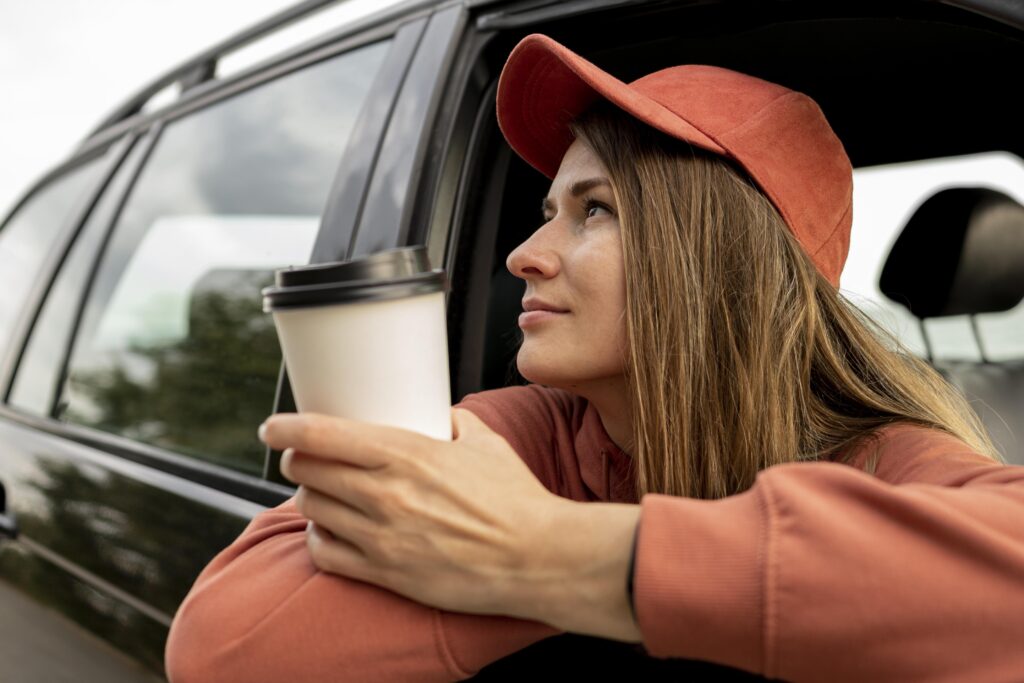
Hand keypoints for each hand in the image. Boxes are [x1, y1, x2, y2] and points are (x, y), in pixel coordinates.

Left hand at [259, 409, 641, 640]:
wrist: (537, 556)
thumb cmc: (515, 499)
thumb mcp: (484, 442)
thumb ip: (453, 421)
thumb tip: (437, 414)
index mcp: (408, 453)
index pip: (323, 434)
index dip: (286, 427)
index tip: (272, 426)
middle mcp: (386, 493)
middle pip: (308, 471)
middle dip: (296, 460)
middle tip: (301, 457)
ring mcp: (382, 537)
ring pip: (312, 510)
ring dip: (307, 497)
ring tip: (318, 491)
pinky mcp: (386, 573)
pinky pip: (326, 554)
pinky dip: (319, 537)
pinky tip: (328, 529)